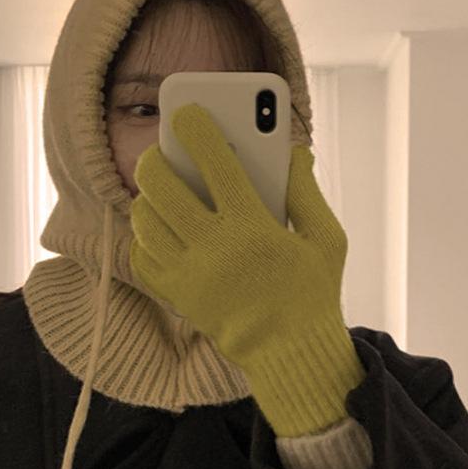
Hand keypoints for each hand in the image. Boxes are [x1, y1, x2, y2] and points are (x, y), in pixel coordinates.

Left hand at [128, 102, 348, 369]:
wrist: (289, 355)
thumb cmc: (312, 293)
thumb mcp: (327, 240)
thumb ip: (307, 191)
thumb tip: (293, 149)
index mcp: (253, 228)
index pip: (215, 163)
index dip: (197, 129)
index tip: (188, 113)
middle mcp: (213, 249)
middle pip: (162, 187)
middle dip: (154, 158)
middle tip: (161, 151)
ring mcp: (188, 275)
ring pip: (144, 220)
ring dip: (146, 197)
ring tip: (159, 189)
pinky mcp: (177, 296)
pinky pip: (141, 258)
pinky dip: (142, 237)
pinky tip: (157, 228)